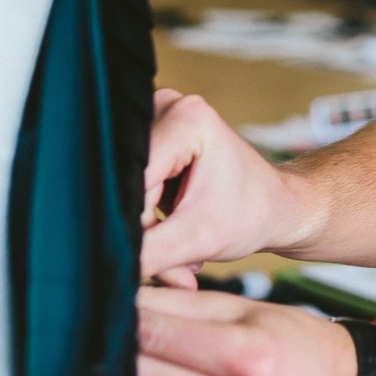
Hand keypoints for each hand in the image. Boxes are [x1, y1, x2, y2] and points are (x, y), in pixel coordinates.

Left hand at [134, 287, 357, 375]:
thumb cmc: (291, 344)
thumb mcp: (244, 308)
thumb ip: (179, 303)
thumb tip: (119, 299)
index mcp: (252, 358)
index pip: (155, 335)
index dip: (125, 319)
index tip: (110, 310)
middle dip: (120, 355)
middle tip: (112, 339)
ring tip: (139, 371)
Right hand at [141, 88, 312, 285]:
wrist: (276, 207)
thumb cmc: (252, 215)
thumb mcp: (199, 241)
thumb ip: (147, 254)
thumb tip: (99, 266)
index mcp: (186, 119)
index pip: (134, 181)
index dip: (136, 226)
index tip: (147, 263)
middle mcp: (165, 106)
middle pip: (128, 184)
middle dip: (145, 233)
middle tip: (177, 269)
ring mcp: (155, 118)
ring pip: (126, 190)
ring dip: (146, 231)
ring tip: (181, 256)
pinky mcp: (149, 137)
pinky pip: (131, 187)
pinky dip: (148, 220)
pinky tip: (172, 234)